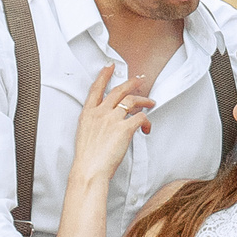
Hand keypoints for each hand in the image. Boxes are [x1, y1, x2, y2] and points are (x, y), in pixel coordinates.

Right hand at [69, 65, 152, 187]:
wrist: (89, 169)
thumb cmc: (88, 158)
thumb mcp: (85, 135)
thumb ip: (96, 124)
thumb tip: (109, 123)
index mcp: (87, 114)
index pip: (95, 89)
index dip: (103, 76)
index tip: (109, 67)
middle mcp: (100, 113)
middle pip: (117, 91)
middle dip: (131, 83)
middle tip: (140, 79)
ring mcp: (112, 119)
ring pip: (132, 101)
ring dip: (144, 101)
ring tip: (151, 102)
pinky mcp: (124, 128)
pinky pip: (141, 118)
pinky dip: (146, 122)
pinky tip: (147, 129)